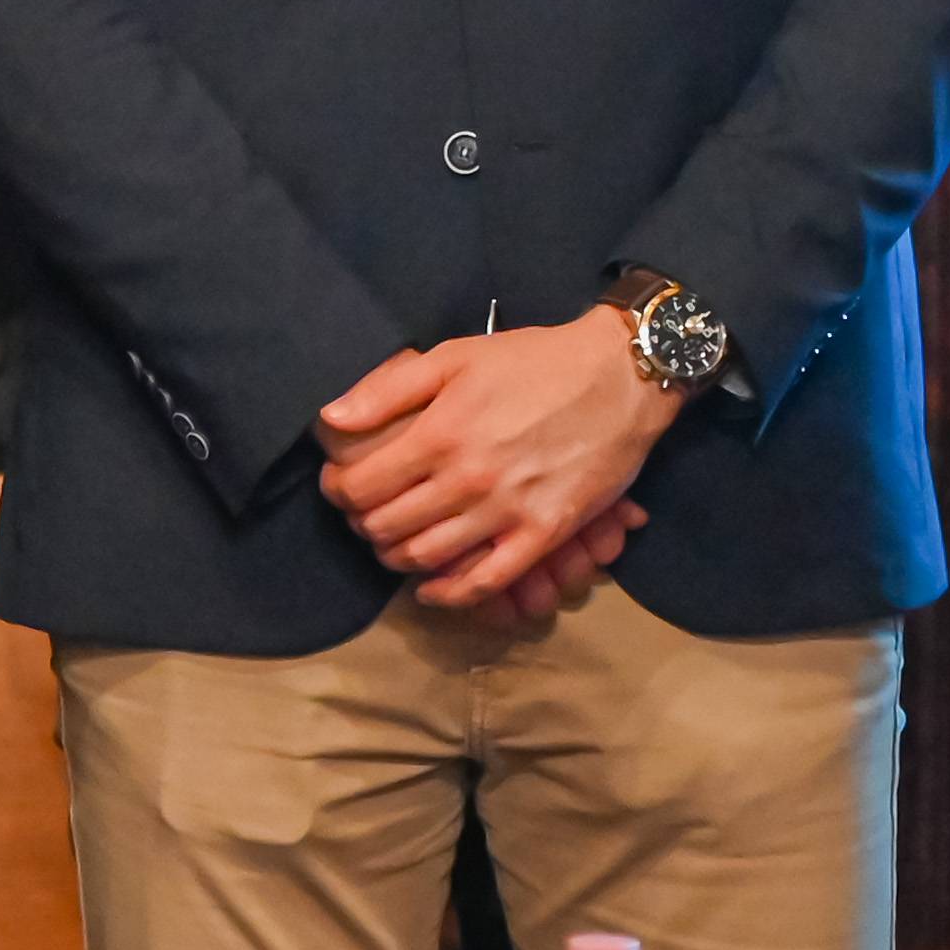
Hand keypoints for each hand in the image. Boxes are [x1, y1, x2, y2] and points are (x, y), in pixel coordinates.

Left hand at [312, 315, 676, 614]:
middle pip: (387, 526)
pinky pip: (487, 582)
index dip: (339, 491)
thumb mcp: (455, 356)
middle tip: (365, 514)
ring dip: (397, 557)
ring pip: (427, 557)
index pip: (361, 486)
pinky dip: (450, 594)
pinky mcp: (544, 534)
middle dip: (363, 524)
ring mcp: (507, 511)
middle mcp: (468, 478)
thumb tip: (330, 419)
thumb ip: (388, 389)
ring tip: (393, 542)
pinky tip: (431, 589)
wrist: (619, 377)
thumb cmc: (533, 361)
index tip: (340, 486)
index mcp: (440, 433)